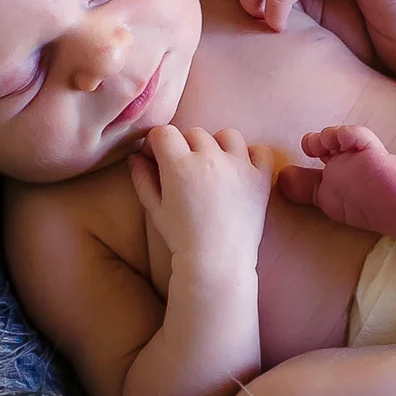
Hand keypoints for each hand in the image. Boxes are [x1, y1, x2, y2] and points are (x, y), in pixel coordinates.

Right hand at [127, 125, 281, 276]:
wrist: (216, 262)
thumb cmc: (181, 238)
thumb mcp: (154, 209)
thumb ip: (142, 179)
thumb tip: (136, 157)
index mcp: (179, 165)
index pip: (164, 132)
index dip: (158, 143)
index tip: (159, 157)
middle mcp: (210, 159)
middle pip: (194, 133)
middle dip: (186, 146)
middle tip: (186, 170)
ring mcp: (238, 166)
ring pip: (227, 135)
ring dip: (218, 146)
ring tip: (214, 168)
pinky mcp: (260, 177)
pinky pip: (260, 151)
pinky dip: (252, 155)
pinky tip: (241, 170)